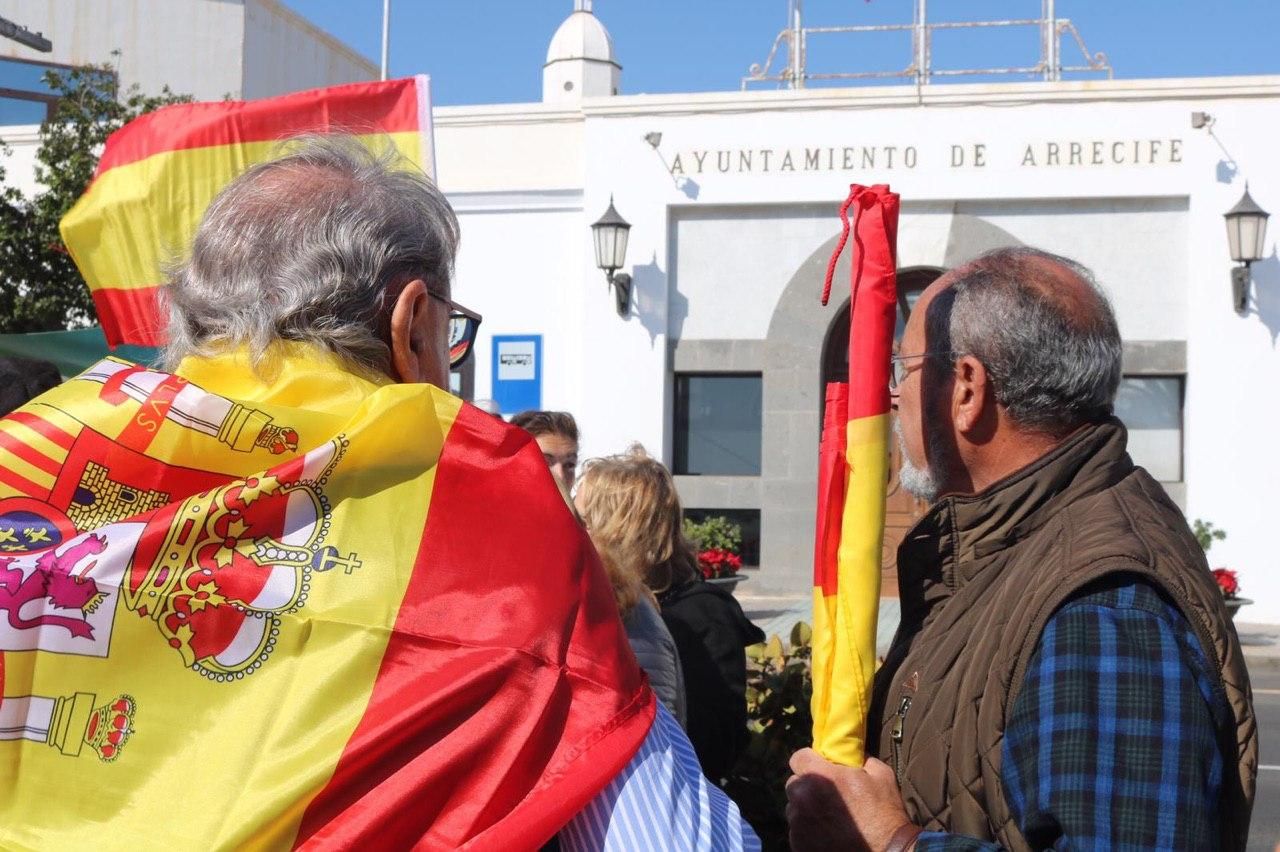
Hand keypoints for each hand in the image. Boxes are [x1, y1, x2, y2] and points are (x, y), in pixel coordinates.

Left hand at [785, 748, 913, 851]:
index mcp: (820, 777)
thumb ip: (861, 759)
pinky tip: (828, 832)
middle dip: (808, 786)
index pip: (798, 757)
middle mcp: (803, 799)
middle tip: (826, 794)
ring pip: (794, 808)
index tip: (819, 766)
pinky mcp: (798, 844)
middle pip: (794, 784)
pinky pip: (797, 830)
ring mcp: (798, 824)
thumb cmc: (885, 815)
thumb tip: (852, 753)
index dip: (809, 761)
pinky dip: (808, 829)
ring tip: (829, 817)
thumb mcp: (881, 776)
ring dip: (807, 808)